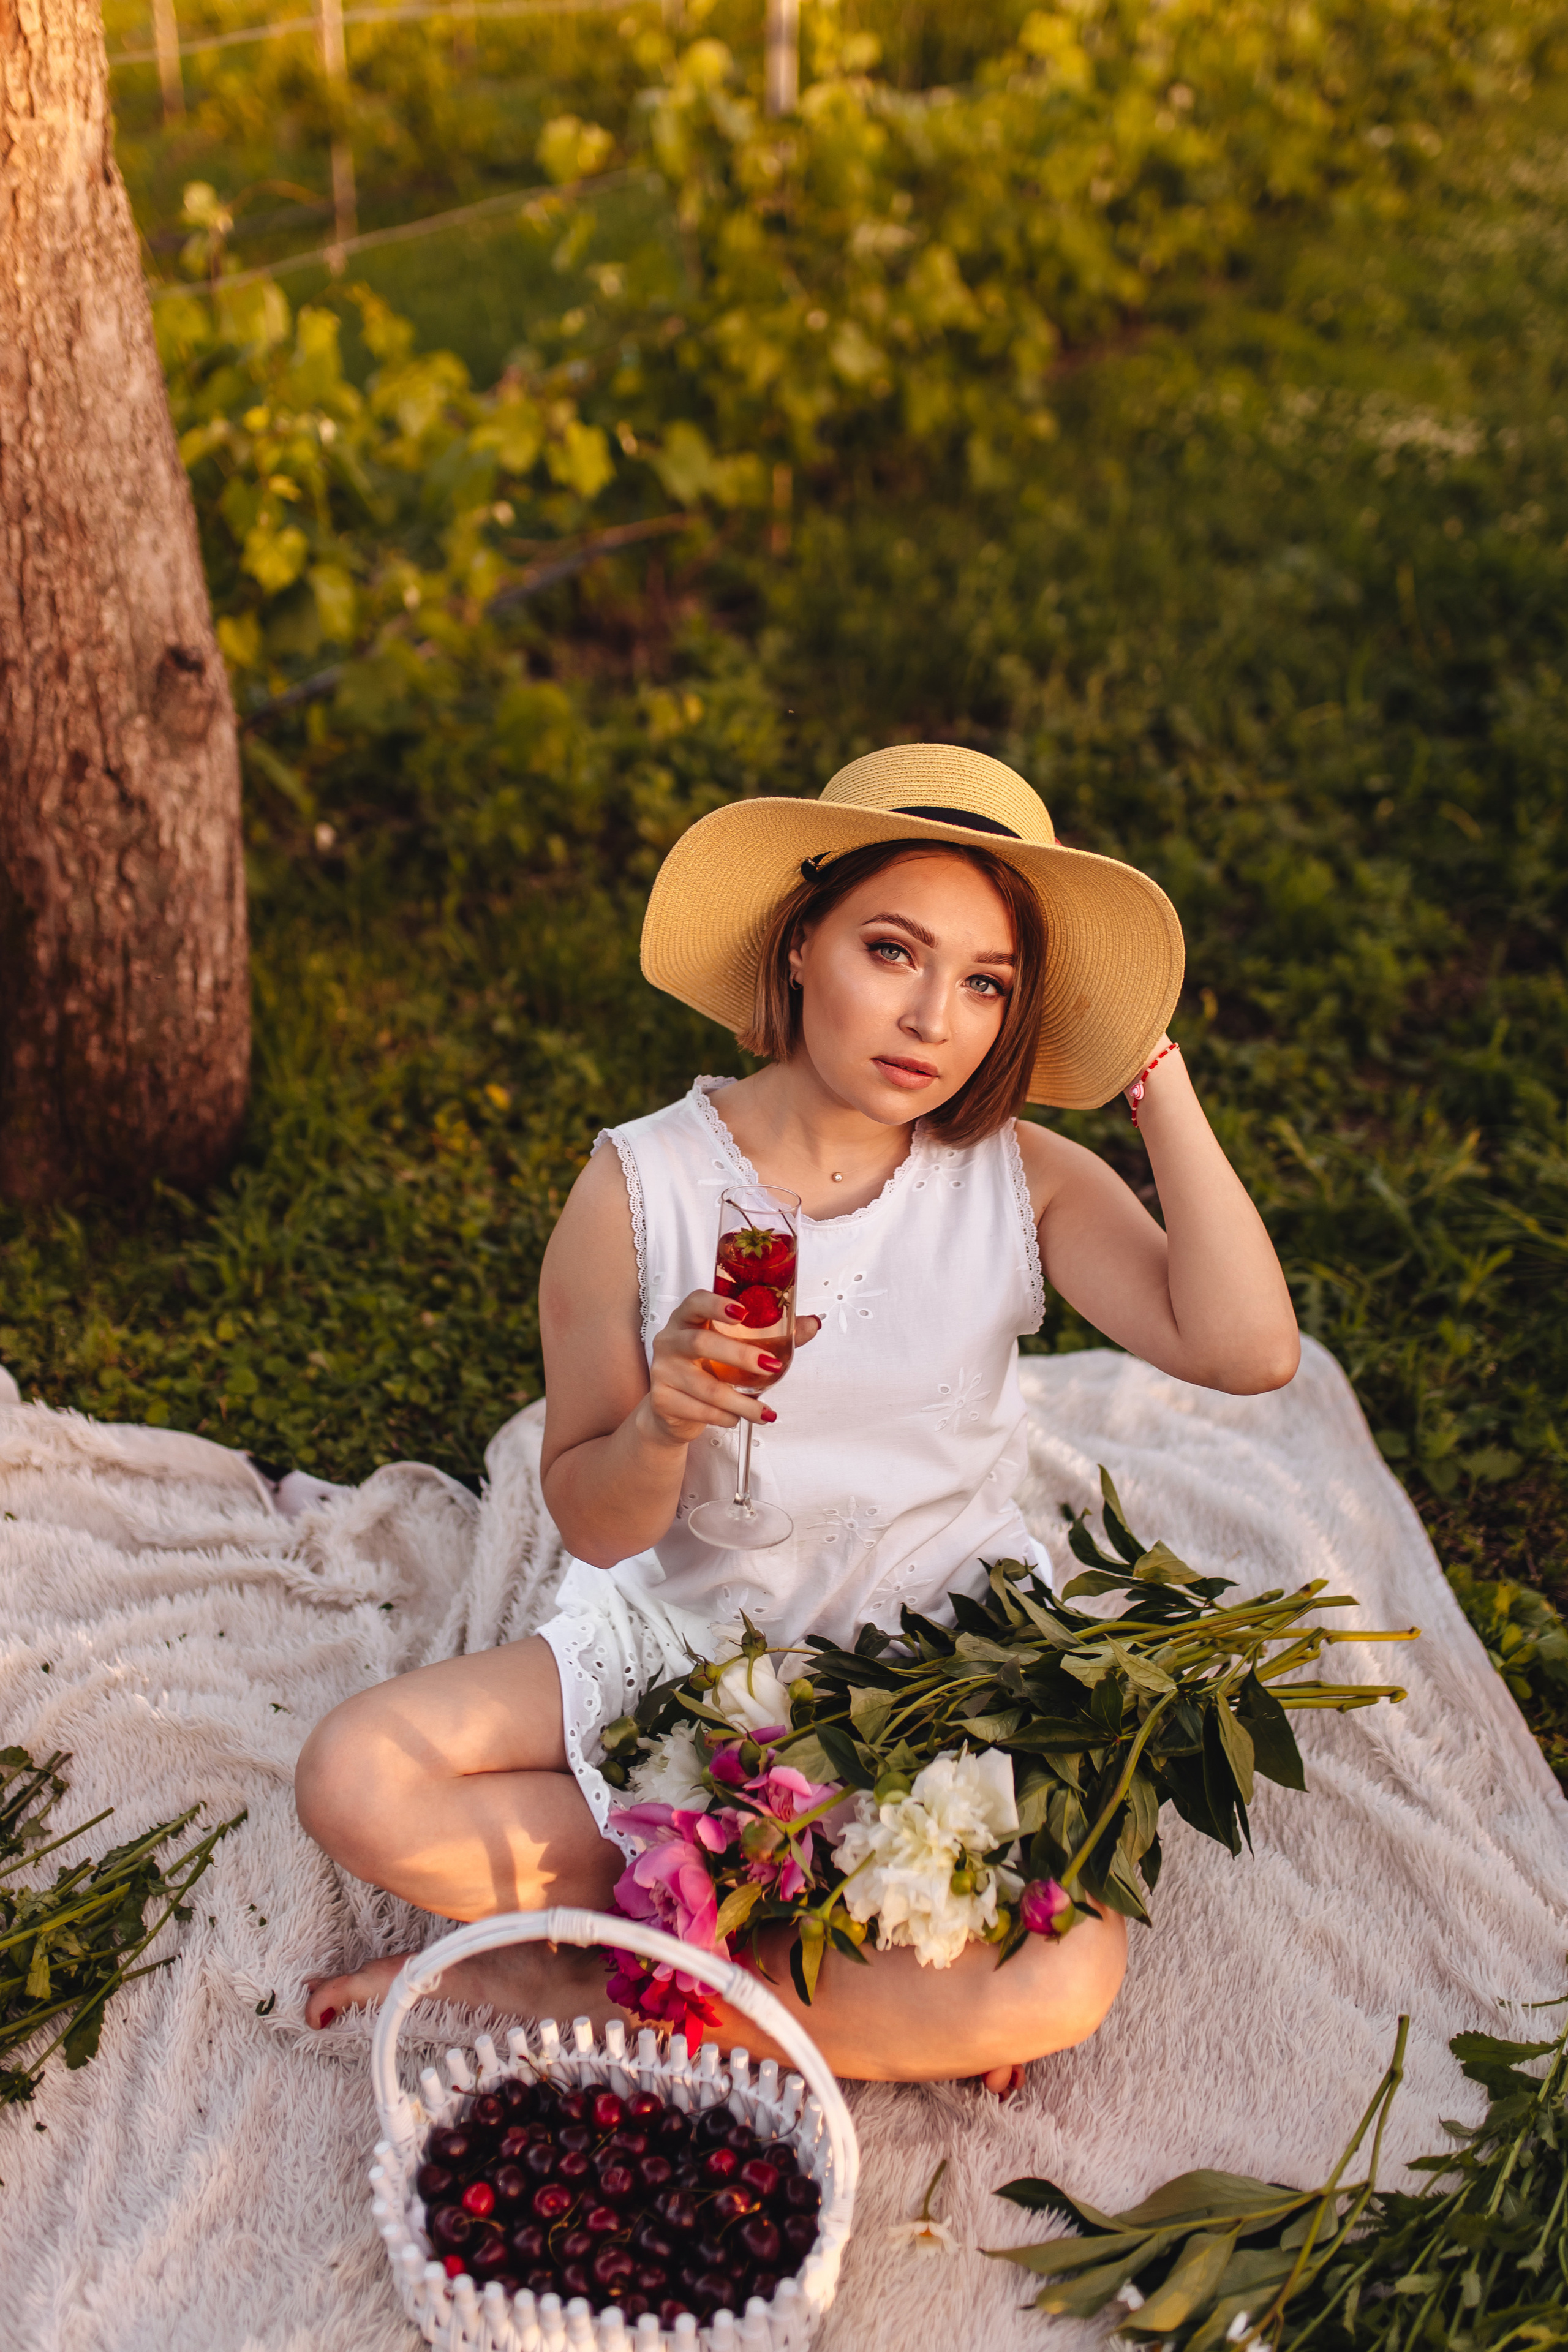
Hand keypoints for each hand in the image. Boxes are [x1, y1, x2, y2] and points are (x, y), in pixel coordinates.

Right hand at [640, 1289, 821, 1448]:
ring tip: (764, 1413)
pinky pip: (697, 1409)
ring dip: (740, 1402)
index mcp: (687, 1319)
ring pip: (704, 1386)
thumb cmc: (707, 1369)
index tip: (743, 1313)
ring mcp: (662, 1370)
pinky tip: (736, 1419)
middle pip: (701, 1342)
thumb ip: (772, 1334)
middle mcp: (670, 1340)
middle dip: (739, 1355)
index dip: (717, 1304)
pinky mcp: (661, 1399)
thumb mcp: (734, 1347)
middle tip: (771, 1366)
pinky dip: (723, 1417)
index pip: (696, 1302)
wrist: (672, 1410)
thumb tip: (812, 1324)